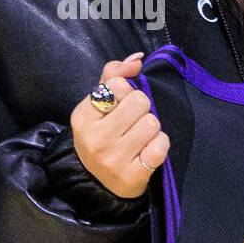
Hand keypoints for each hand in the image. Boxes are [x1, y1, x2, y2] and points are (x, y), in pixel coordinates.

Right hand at [70, 52, 170, 198]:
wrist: (100, 182)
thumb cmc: (102, 134)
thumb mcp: (100, 105)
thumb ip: (114, 75)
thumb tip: (136, 60)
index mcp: (82, 117)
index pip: (116, 85)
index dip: (125, 91)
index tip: (118, 105)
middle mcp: (95, 139)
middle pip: (139, 101)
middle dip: (141, 109)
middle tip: (132, 122)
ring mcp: (113, 159)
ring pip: (152, 123)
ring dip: (151, 128)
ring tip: (139, 137)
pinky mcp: (132, 176)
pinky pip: (161, 146)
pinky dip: (159, 145)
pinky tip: (147, 151)